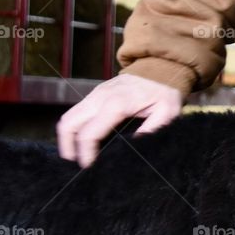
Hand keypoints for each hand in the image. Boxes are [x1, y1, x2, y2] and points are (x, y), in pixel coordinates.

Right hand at [57, 74, 184, 167]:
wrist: (160, 67)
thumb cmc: (164, 91)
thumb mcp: (167, 111)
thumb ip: (152, 128)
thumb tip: (134, 144)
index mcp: (116, 104)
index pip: (89, 133)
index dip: (85, 153)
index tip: (89, 167)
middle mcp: (100, 97)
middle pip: (68, 124)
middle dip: (67, 147)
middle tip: (75, 164)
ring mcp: (95, 93)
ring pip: (68, 117)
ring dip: (68, 137)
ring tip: (76, 155)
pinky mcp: (95, 93)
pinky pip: (77, 111)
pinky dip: (75, 127)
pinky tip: (83, 140)